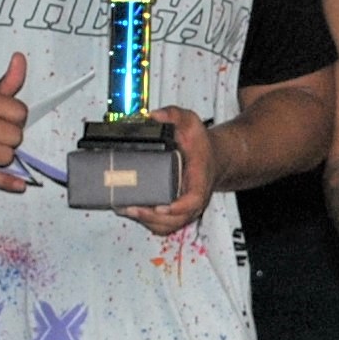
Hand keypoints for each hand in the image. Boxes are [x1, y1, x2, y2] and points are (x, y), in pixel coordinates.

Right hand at [0, 52, 31, 190]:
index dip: (16, 117)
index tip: (3, 119)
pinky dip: (9, 183)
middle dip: (9, 137)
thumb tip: (21, 57)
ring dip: (2, 156)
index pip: (20, 112)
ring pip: (8, 157)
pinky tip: (21, 186)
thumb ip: (7, 81)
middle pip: (16, 136)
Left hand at [122, 107, 217, 236]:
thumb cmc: (201, 146)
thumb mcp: (191, 123)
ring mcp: (184, 208)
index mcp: (200, 180)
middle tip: (133, 208)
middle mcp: (193, 198)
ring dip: (147, 221)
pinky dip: (147, 221)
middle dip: (153, 217)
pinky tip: (131, 210)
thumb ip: (174, 114)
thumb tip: (154, 116)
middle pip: (176, 219)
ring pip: (168, 225)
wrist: (212, 158)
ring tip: (126, 209)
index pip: (193, 200)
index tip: (162, 206)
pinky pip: (163, 224)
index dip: (178, 207)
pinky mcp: (175, 211)